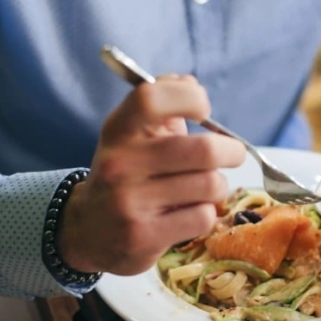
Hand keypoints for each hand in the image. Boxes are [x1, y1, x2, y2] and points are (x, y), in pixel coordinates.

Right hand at [58, 75, 245, 275]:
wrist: (87, 230)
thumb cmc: (125, 174)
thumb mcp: (132, 136)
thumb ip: (161, 107)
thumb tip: (190, 83)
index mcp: (118, 131)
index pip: (151, 98)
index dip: (189, 98)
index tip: (204, 111)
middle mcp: (120, 163)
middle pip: (203, 150)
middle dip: (231, 151)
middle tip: (232, 155)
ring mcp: (130, 202)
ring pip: (210, 185)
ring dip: (217, 187)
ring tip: (204, 189)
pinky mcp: (143, 236)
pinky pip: (202, 217)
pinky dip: (205, 214)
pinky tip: (189, 214)